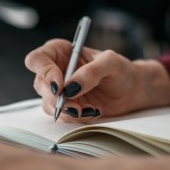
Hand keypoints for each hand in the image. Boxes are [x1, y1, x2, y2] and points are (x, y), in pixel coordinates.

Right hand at [25, 39, 169, 121]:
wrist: (132, 90)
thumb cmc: (121, 70)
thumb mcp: (111, 63)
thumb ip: (91, 72)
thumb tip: (71, 86)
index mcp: (60, 52)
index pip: (37, 59)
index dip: (44, 72)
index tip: (61, 86)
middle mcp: (55, 70)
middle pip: (40, 84)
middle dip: (56, 98)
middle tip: (75, 106)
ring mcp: (59, 90)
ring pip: (48, 103)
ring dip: (67, 110)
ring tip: (90, 110)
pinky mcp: (66, 106)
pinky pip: (61, 115)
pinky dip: (75, 117)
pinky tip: (93, 112)